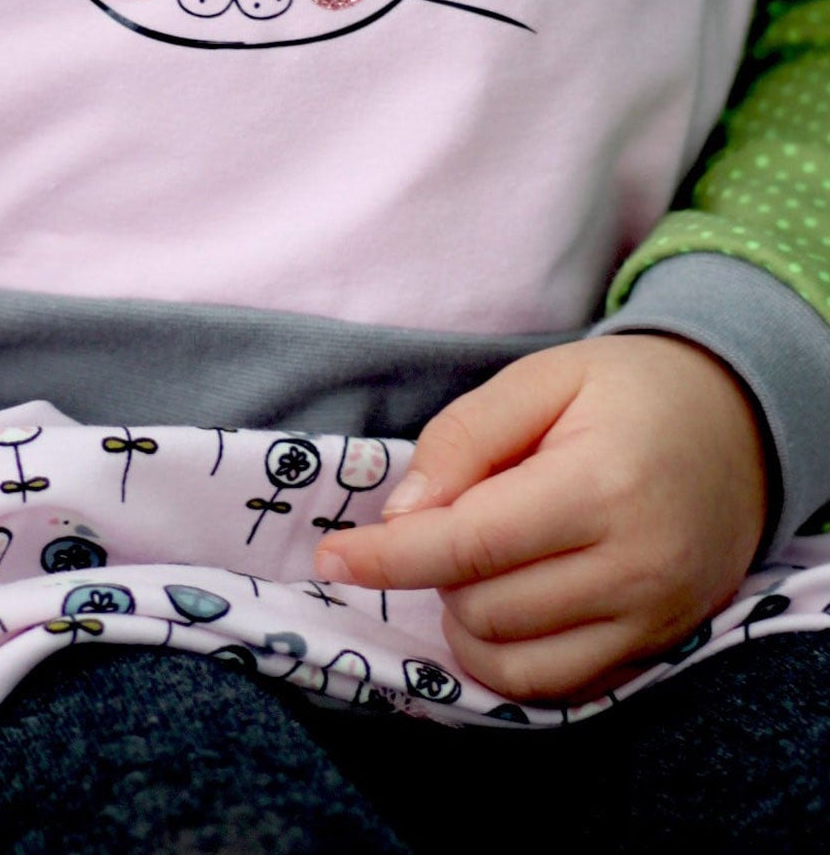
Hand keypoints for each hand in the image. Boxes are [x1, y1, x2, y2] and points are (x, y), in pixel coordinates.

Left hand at [312, 334, 768, 704]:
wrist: (736, 424)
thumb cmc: (627, 391)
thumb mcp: (540, 378)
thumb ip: (463, 438)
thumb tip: (402, 516)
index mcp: (600, 484)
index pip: (470, 544)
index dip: (388, 557)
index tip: (330, 560)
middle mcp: (634, 565)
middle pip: (485, 606)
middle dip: (437, 568)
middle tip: (458, 510)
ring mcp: (652, 619)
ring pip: (513, 660)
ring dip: (467, 615)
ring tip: (483, 554)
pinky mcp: (656, 649)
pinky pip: (557, 688)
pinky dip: (508, 658)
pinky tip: (502, 603)